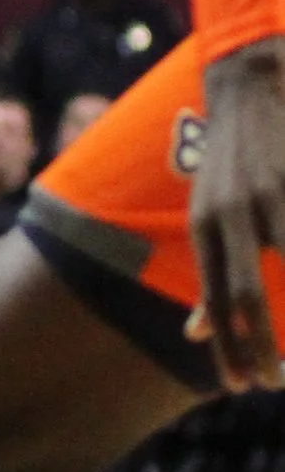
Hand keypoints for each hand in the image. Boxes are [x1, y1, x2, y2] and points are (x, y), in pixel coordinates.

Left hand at [192, 39, 284, 388]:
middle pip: (244, 295)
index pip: (211, 300)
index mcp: (204, 226)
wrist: (250, 86)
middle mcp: (229, 214)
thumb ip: (206, 272)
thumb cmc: (230, 163)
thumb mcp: (206, 214)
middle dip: (258, 346)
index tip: (236, 385)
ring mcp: (266, 198)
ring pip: (279, 273)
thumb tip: (194, 332)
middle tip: (270, 384)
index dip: (224, 346)